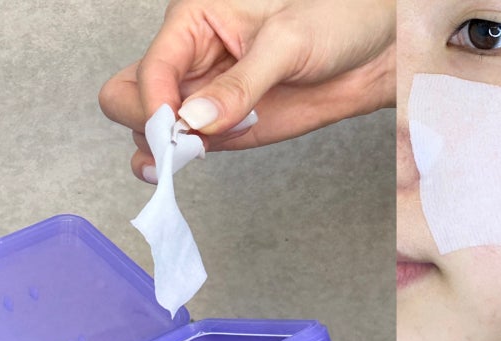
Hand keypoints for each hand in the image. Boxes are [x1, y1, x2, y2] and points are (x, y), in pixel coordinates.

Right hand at [99, 0, 394, 179]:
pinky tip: (194, 161)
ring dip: (165, 149)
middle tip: (180, 143)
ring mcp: (205, 98)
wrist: (371, 54)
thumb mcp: (287, 42)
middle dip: (146, 124)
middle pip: (129, 96)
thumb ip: (240, 84)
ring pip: (151, 128)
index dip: (154, 102)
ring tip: (201, 150)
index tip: (175, 128)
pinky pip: (187, 148)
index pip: (150, 68)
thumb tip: (195, 119)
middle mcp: (191, 60)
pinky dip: (183, 161)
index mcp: (194, 20)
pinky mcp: (226, 129)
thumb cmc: (334, 21)